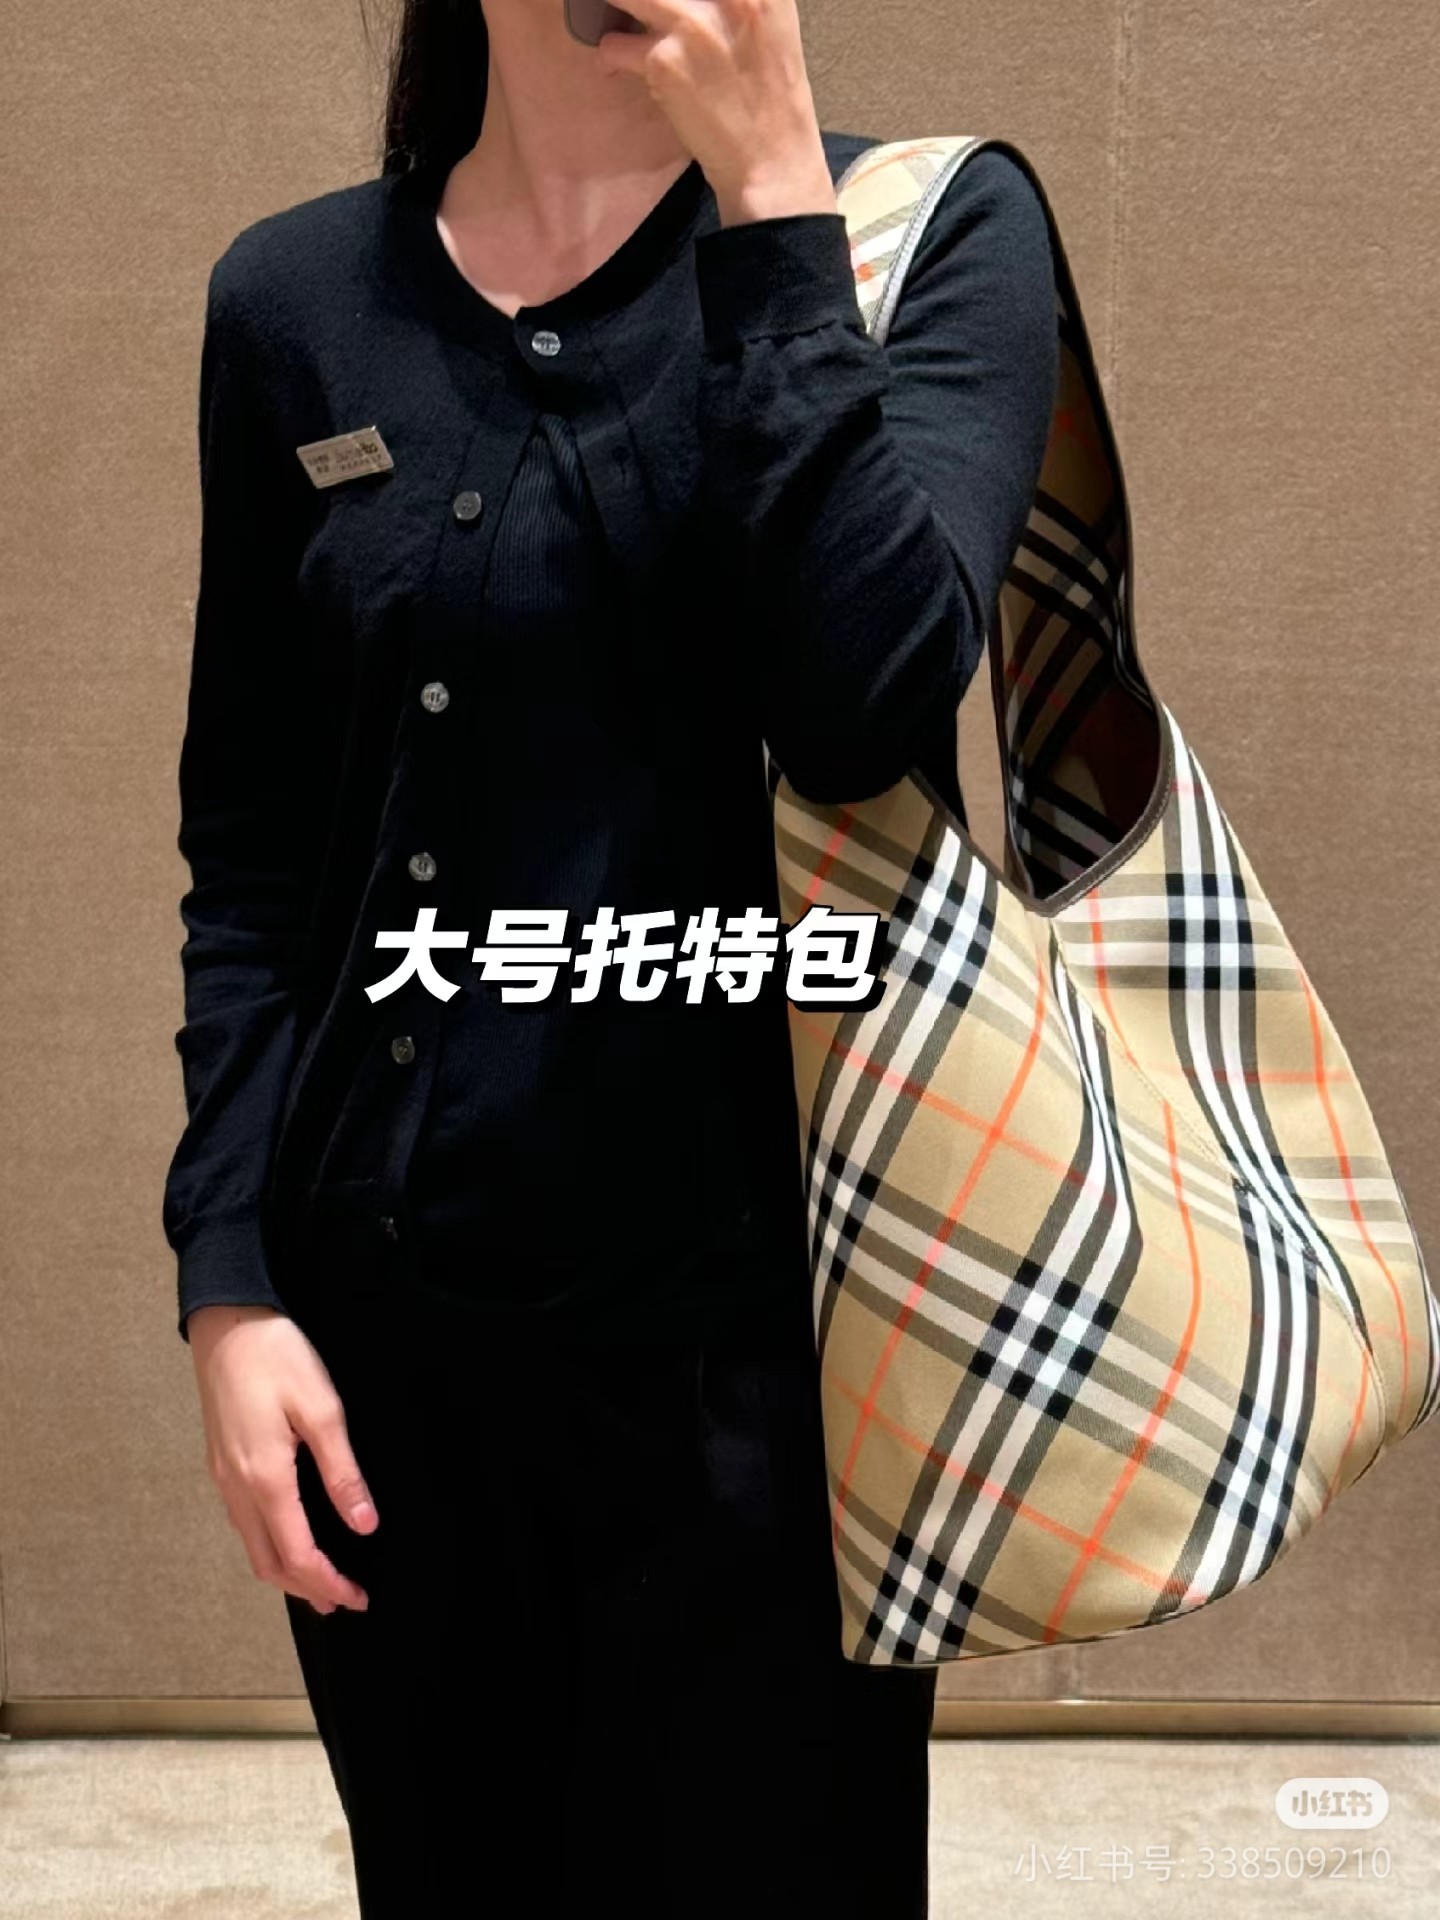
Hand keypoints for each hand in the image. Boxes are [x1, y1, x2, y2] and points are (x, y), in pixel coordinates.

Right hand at [187, 1304, 377, 1613]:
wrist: (226, 1323)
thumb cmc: (275, 1358)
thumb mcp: (322, 1409)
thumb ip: (342, 1471)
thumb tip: (363, 1524)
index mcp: (266, 1479)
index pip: (299, 1556)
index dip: (330, 1584)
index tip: (359, 1597)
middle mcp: (238, 1487)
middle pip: (269, 1564)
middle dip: (307, 1590)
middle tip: (344, 1600)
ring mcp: (224, 1477)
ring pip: (252, 1546)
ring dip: (286, 1570)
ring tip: (319, 1580)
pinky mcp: (221, 1462)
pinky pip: (243, 1522)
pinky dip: (269, 1544)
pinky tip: (289, 1535)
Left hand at [594, 0, 837, 225]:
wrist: (772, 159)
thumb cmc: (771, 94)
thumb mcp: (769, 19)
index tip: (661, 5)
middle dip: (636, 0)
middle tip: (631, 8)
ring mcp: (691, 23)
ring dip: (615, 9)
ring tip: (621, 26)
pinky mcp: (663, 63)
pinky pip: (613, 45)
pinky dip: (614, 58)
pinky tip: (628, 70)